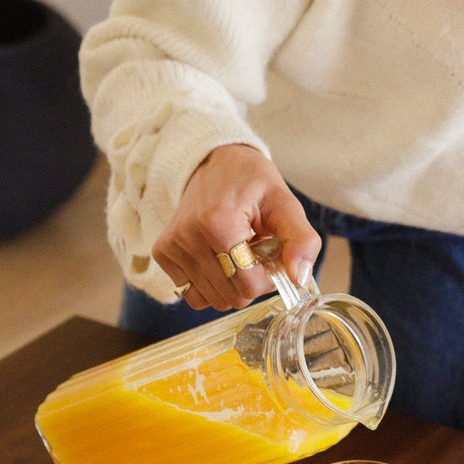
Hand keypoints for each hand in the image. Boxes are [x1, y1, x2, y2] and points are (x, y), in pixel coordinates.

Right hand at [152, 144, 320, 308]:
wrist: (216, 163)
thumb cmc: (252, 183)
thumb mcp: (285, 204)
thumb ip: (301, 240)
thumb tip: (298, 279)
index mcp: (219, 223)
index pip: (249, 285)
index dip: (268, 277)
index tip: (270, 255)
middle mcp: (188, 236)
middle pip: (231, 297)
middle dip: (250, 281)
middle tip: (253, 252)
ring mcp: (172, 246)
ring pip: (211, 300)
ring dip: (230, 284)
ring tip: (235, 253)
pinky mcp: (162, 252)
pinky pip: (191, 294)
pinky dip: (209, 284)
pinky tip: (216, 258)